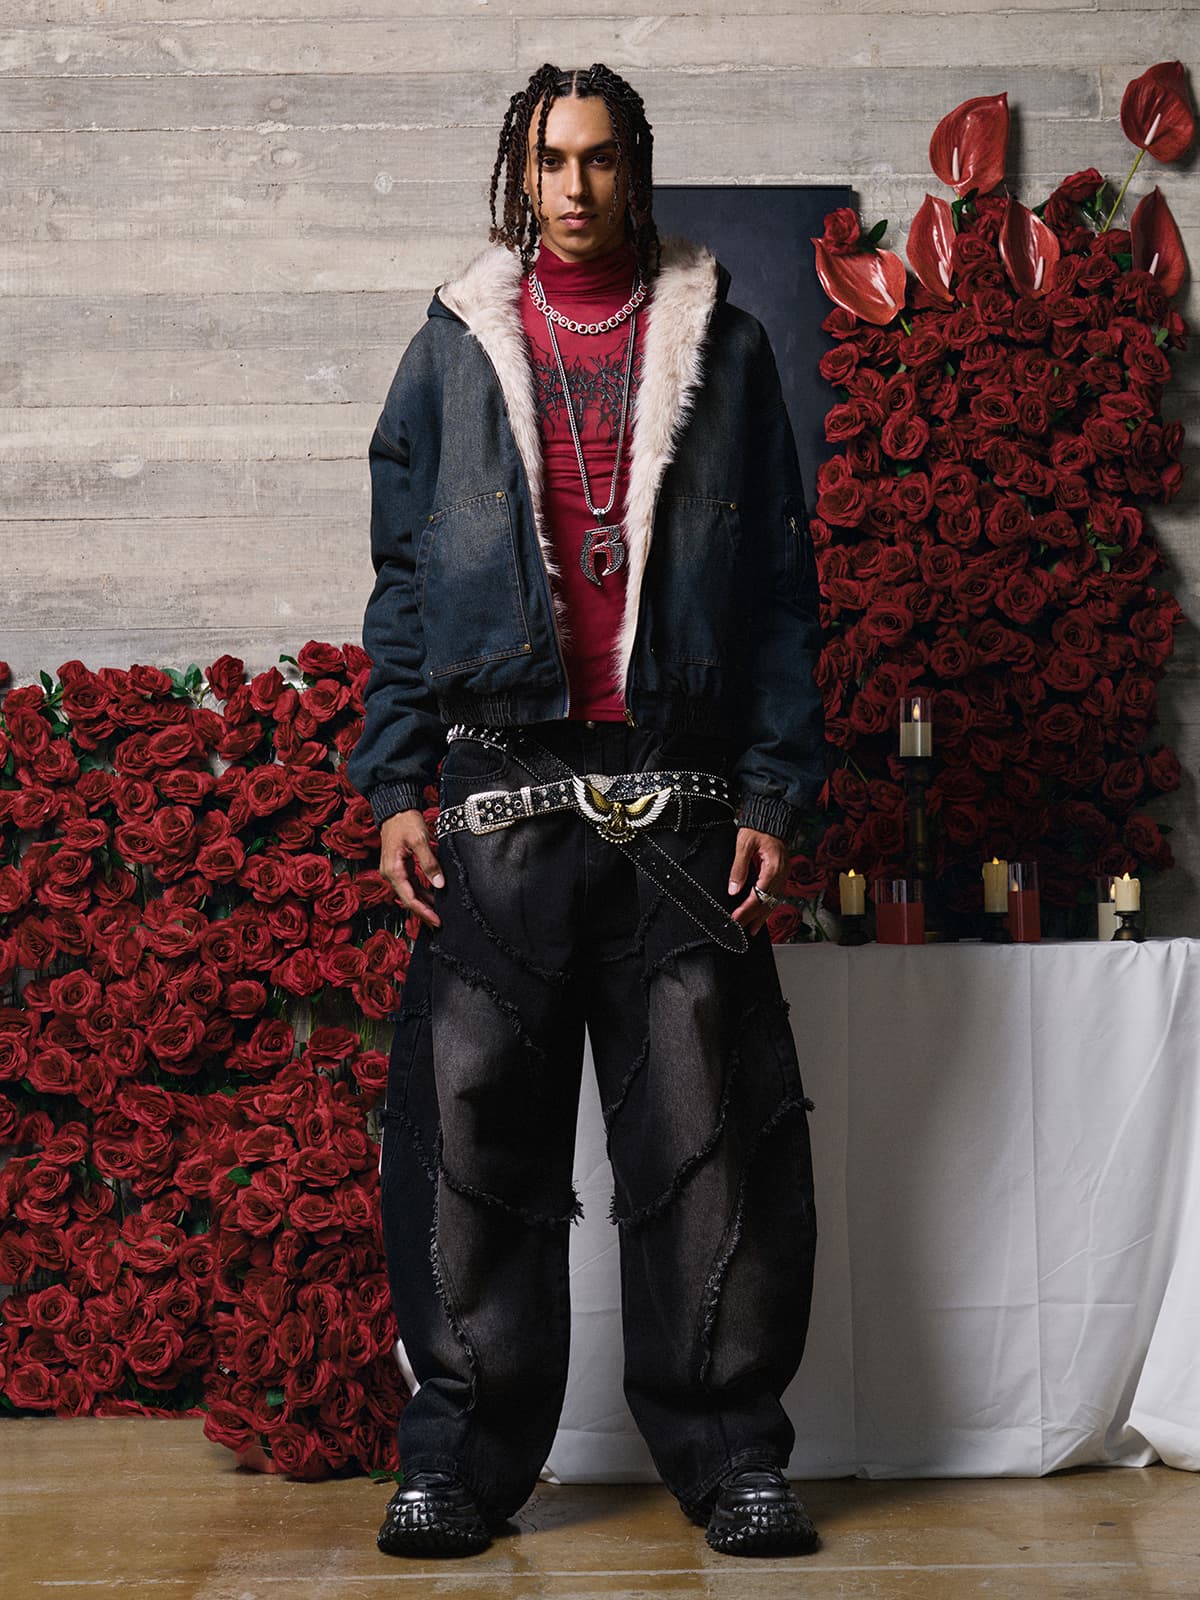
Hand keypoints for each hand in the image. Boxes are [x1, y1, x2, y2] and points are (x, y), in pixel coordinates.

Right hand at [379, 809, 443, 928]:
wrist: (395, 809)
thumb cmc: (405, 822)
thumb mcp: (420, 841)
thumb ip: (429, 863)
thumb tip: (439, 883)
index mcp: (393, 870)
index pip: (409, 898)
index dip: (424, 911)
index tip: (437, 920)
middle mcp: (390, 874)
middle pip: (408, 899)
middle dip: (424, 912)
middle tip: (439, 923)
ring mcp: (394, 871)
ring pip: (410, 893)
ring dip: (423, 903)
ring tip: (438, 913)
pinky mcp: (399, 867)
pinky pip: (411, 885)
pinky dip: (421, 893)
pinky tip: (432, 897)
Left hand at [728, 826, 789, 935]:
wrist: (773, 818)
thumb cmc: (759, 828)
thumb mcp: (743, 844)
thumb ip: (739, 868)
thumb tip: (733, 889)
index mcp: (773, 868)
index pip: (758, 896)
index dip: (746, 910)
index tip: (735, 920)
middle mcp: (781, 874)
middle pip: (766, 902)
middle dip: (752, 917)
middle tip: (739, 930)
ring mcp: (783, 875)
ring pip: (773, 901)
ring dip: (761, 917)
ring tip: (751, 930)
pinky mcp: (781, 874)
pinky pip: (775, 895)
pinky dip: (767, 907)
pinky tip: (761, 915)